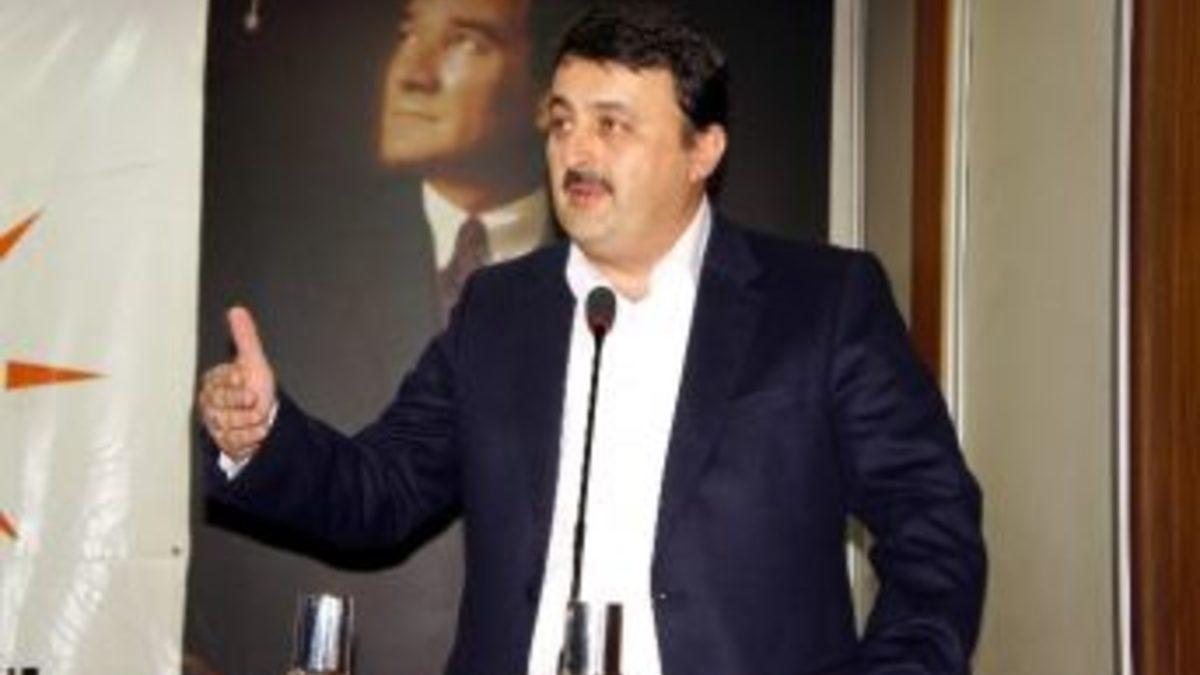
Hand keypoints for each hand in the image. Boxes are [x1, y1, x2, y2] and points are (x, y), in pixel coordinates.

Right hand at [197, 306, 276, 460]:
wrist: (264, 415)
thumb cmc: (255, 385)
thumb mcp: (253, 360)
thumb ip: (245, 337)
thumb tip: (237, 311)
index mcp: (213, 382)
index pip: (221, 384)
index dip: (238, 384)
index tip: (247, 381)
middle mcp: (209, 403)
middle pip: (223, 408)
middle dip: (246, 405)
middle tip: (254, 401)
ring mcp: (214, 423)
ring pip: (229, 426)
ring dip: (250, 422)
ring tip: (257, 417)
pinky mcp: (221, 442)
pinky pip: (234, 442)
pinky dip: (250, 437)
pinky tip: (256, 431)